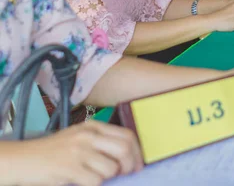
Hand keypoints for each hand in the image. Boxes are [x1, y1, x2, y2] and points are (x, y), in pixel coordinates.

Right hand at [12, 121, 141, 185]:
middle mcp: (88, 136)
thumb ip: (100, 142)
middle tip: (126, 174)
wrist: (23, 158)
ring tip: (97, 177)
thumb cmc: (54, 151)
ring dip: (109, 177)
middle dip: (130, 165)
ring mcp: (79, 151)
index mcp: (93, 126)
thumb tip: (127, 156)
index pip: (127, 135)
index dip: (137, 152)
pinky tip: (85, 181)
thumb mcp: (79, 138)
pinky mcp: (70, 168)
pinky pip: (96, 181)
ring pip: (111, 168)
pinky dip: (94, 184)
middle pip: (124, 149)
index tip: (138, 164)